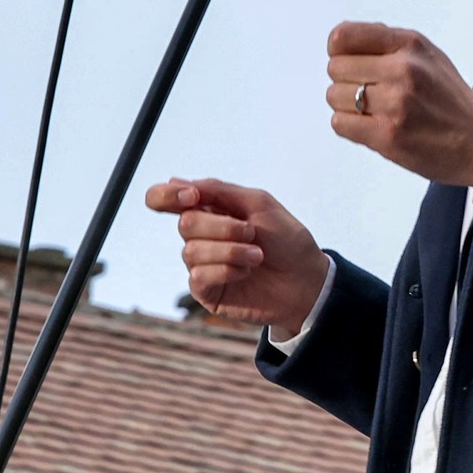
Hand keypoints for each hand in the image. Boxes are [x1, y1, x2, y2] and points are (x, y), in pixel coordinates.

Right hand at [144, 177, 329, 331]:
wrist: (307, 280)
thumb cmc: (287, 241)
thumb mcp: (259, 204)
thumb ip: (219, 190)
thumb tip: (176, 181)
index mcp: (210, 210)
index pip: (165, 199)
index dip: (166, 196)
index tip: (191, 197)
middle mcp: (201, 236)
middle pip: (185, 223)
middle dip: (222, 227)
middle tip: (252, 233)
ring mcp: (202, 264)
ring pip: (191, 251)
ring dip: (231, 251)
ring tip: (257, 256)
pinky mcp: (206, 291)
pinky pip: (199, 276)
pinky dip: (226, 270)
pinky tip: (245, 273)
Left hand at [325, 22, 472, 186]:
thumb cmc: (451, 99)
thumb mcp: (429, 55)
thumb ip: (388, 43)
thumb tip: (342, 40)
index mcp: (410, 45)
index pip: (344, 36)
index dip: (339, 51)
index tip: (350, 62)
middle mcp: (402, 69)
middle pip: (335, 68)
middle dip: (346, 81)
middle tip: (370, 93)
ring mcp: (394, 103)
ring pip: (334, 96)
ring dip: (348, 106)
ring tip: (374, 111)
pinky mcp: (387, 135)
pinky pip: (339, 123)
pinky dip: (350, 126)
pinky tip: (372, 126)